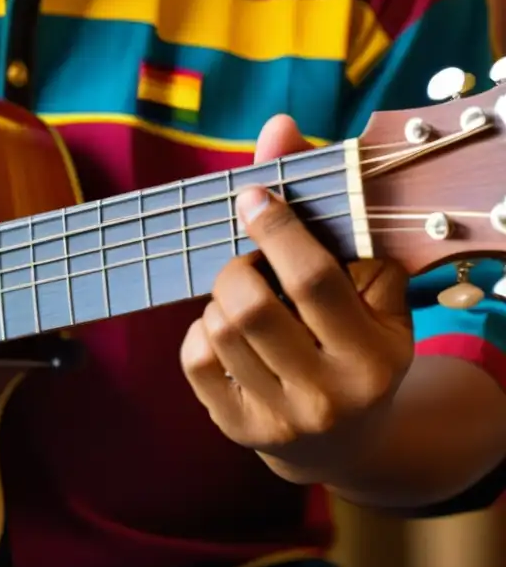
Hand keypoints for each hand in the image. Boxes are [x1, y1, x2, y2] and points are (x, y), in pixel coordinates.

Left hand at [179, 115, 414, 481]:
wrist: (344, 440)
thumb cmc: (356, 345)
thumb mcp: (365, 286)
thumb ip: (326, 210)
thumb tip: (277, 127)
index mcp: (372, 356)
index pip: (312, 280)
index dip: (276, 229)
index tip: (254, 195)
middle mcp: (326, 396)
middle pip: (247, 306)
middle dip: (239, 267)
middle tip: (251, 264)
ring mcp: (277, 419)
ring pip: (216, 327)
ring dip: (222, 298)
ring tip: (249, 303)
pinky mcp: (235, 428)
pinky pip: (194, 356)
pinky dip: (202, 330)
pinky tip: (230, 335)